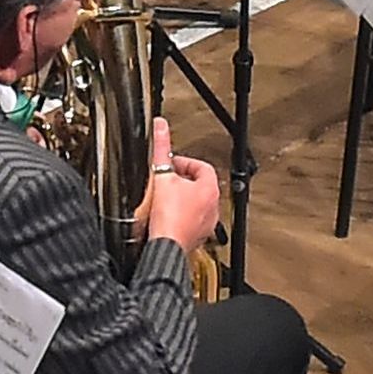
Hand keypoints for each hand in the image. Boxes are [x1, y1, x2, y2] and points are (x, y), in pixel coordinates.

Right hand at [137, 128, 224, 250]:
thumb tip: (160, 127)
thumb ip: (160, 148)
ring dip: (182, 198)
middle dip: (182, 179)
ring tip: (165, 197)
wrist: (165, 246)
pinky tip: (166, 216)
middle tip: (166, 179)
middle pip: (200, 184)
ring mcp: (206, 223)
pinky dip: (180, 215)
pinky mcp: (197, 236)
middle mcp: (212, 206)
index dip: (184, 162)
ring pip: (196, 203)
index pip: (201, 166)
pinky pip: (191, 220)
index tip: (170, 164)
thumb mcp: (161, 176)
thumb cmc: (168, 217)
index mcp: (209, 189)